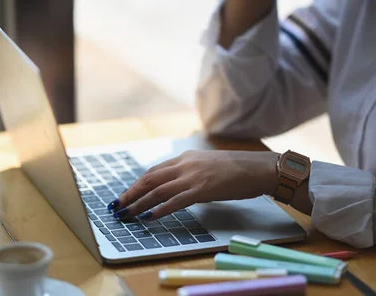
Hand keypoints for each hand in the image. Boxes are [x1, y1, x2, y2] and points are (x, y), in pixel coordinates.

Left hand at [107, 150, 279, 219]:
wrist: (257, 168)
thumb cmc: (236, 170)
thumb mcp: (206, 166)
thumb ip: (189, 173)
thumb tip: (176, 187)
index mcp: (185, 159)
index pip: (154, 171)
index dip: (137, 184)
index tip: (126, 195)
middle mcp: (185, 165)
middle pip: (150, 180)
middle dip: (131, 193)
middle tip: (117, 206)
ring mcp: (193, 177)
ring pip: (158, 191)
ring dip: (139, 203)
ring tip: (127, 214)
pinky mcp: (202, 190)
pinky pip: (176, 201)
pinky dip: (160, 209)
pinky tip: (149, 217)